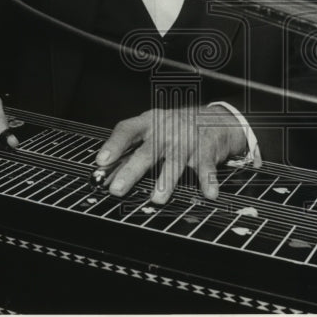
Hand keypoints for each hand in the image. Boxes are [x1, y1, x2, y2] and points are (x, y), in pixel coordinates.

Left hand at [95, 106, 246, 203]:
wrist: (214, 118)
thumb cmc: (176, 127)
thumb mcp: (152, 130)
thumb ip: (131, 149)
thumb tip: (106, 172)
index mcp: (149, 123)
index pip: (128, 130)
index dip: (114, 145)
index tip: (101, 161)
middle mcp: (167, 130)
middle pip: (148, 151)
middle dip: (132, 171)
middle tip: (118, 188)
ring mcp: (187, 140)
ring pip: (176, 161)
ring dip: (167, 180)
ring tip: (157, 198)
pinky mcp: (206, 150)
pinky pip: (206, 167)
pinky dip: (208, 180)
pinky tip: (208, 193)